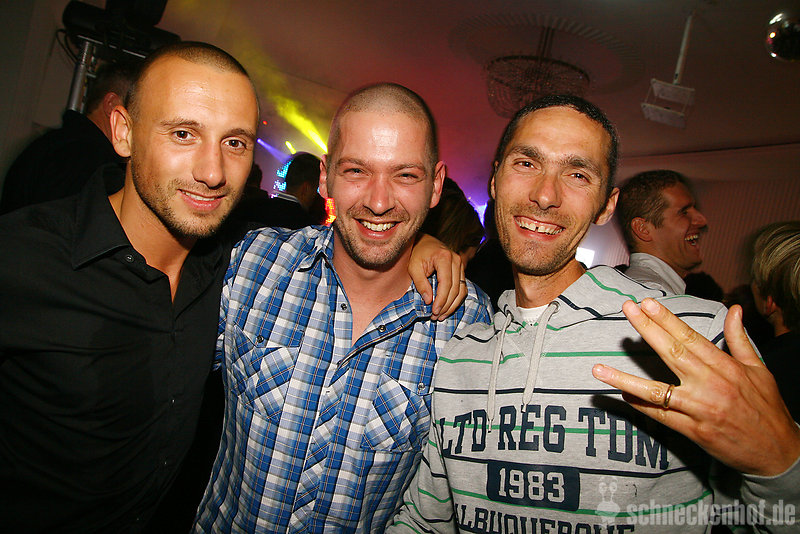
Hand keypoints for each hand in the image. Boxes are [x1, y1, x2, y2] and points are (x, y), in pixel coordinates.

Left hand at [408, 234, 466, 319]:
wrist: (424, 242)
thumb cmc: (417, 253)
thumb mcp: (413, 267)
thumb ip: (421, 283)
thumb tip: (428, 300)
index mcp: (444, 258)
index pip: (446, 284)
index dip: (441, 300)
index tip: (434, 311)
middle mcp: (456, 260)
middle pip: (455, 289)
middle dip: (446, 305)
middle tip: (436, 316)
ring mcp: (460, 265)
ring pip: (461, 290)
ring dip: (452, 305)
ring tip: (441, 315)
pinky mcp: (461, 270)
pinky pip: (462, 288)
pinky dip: (456, 300)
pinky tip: (447, 308)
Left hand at [592, 298, 799, 475]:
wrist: (777, 452)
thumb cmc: (766, 408)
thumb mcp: (758, 370)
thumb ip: (740, 339)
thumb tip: (735, 309)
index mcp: (726, 367)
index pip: (690, 337)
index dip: (666, 319)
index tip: (646, 303)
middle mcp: (711, 385)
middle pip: (672, 353)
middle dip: (647, 329)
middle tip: (626, 309)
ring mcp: (700, 409)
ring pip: (656, 391)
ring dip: (624, 379)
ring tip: (598, 368)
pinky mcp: (693, 431)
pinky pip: (660, 416)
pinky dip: (639, 406)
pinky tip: (621, 395)